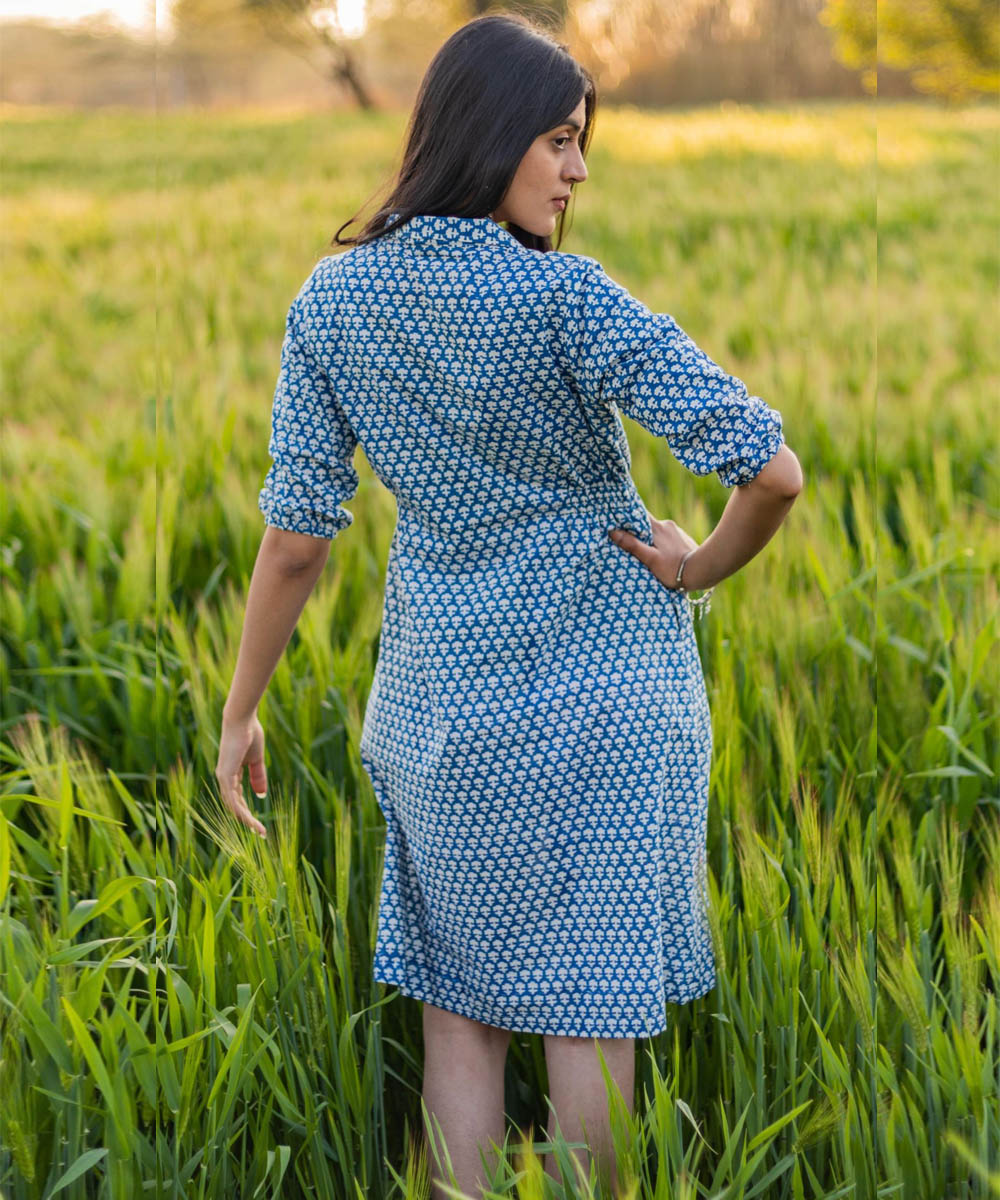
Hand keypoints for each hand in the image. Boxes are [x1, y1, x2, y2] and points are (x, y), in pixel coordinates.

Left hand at [215, 712, 267, 837]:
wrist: (242, 720)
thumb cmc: (250, 734)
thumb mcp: (256, 760)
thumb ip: (258, 777)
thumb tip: (261, 795)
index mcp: (230, 773)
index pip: (237, 797)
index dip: (247, 809)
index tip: (257, 821)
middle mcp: (224, 777)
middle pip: (234, 805)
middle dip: (246, 819)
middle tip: (259, 832)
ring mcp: (223, 777)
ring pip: (233, 805)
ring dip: (246, 819)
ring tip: (259, 830)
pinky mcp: (226, 775)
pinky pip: (233, 799)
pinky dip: (242, 811)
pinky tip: (251, 820)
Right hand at [608, 517, 708, 591]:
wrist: (703, 570)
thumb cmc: (674, 568)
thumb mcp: (650, 559)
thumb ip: (633, 545)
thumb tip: (613, 532)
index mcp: (657, 527)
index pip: (638, 515)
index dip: (627, 517)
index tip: (617, 519)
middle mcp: (667, 525)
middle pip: (647, 524)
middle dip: (638, 530)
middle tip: (627, 539)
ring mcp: (677, 532)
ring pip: (658, 532)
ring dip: (651, 538)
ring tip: (645, 551)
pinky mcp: (684, 539)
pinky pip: (667, 538)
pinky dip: (661, 543)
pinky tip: (661, 554)